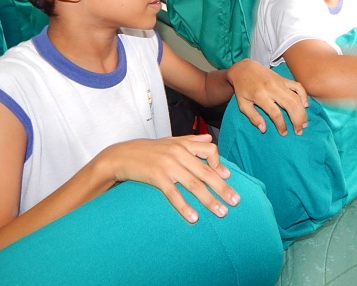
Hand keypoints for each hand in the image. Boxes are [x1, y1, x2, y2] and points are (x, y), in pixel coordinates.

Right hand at [105, 134, 238, 222]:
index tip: (227, 176)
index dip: (219, 164)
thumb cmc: (148, 150)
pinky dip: (185, 206)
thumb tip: (208, 138)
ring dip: (209, 200)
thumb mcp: (170, 141)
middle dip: (222, 187)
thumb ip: (191, 140)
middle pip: (206, 172)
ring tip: (221, 212)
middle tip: (235, 201)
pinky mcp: (157, 177)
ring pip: (194, 185)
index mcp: (183, 144)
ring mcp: (168, 165)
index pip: (210, 150)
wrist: (121, 155)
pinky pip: (174, 194)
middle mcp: (179, 153)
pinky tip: (194, 218)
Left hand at [227, 59, 308, 134]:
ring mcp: (280, 83)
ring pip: (296, 97)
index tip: (284, 133)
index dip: (281, 125)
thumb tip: (264, 130)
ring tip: (304, 123)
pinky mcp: (284, 79)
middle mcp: (272, 88)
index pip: (275, 113)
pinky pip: (298, 86)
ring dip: (302, 112)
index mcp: (260, 96)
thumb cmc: (242, 88)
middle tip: (299, 131)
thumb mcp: (243, 104)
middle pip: (290, 105)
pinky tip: (305, 105)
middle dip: (297, 120)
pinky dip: (304, 95)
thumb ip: (253, 117)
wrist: (244, 69)